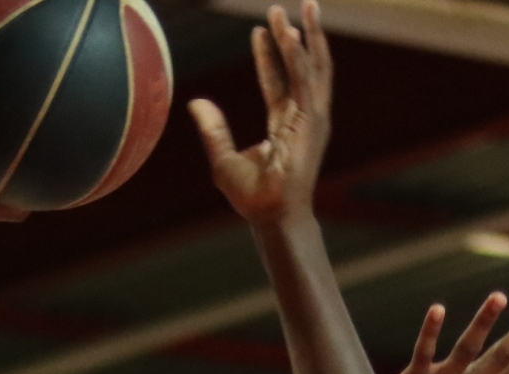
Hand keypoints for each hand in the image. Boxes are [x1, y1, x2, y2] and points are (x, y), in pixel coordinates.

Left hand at [190, 4, 331, 225]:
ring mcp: (312, 119)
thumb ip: (212, 129)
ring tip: (302, 6)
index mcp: (287, 125)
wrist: (271, 217)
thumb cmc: (252, 198)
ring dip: (307, 35)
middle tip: (287, 7)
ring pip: (313, 67)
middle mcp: (304, 118)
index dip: (270, 55)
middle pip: (304, 67)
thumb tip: (195, 102)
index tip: (258, 29)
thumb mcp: (223, 158)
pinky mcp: (311, 122)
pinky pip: (306, 81)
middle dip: (298, 35)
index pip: (280, 81)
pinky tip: (291, 35)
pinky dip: (299, 57)